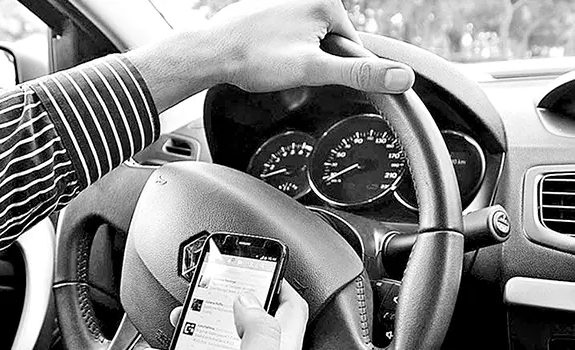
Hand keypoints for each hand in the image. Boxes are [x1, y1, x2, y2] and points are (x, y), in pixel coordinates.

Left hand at [126, 0, 414, 110]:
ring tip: (270, 65)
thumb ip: (358, 74)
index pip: (349, 47)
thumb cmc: (256, 58)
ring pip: (303, 43)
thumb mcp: (313, 69)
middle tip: (285, 72)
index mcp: (324, 1)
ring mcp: (284, 2)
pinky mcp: (266, 11)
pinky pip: (284, 38)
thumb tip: (403, 78)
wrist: (209, 53)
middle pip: (326, 45)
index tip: (309, 78)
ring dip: (292, 61)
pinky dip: (276, 53)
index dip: (333, 71)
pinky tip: (262, 59)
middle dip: (311, 65)